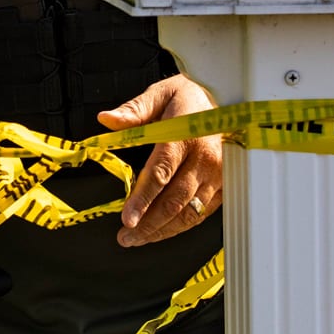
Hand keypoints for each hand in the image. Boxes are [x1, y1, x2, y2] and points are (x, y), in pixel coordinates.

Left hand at [97, 74, 224, 246]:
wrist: (227, 98)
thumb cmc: (189, 97)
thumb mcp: (160, 94)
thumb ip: (134, 111)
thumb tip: (105, 119)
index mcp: (186, 135)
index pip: (161, 173)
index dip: (143, 199)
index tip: (127, 220)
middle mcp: (205, 158)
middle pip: (174, 200)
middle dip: (148, 224)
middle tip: (125, 237)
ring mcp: (218, 174)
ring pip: (189, 212)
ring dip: (163, 230)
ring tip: (138, 239)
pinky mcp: (225, 184)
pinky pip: (203, 212)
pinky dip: (182, 225)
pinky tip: (163, 230)